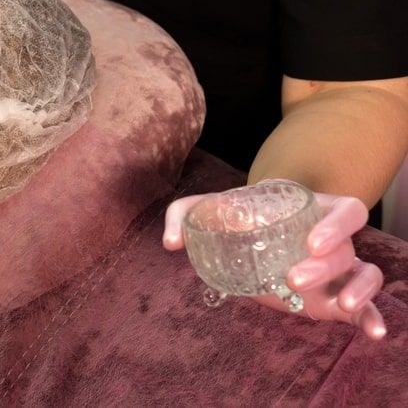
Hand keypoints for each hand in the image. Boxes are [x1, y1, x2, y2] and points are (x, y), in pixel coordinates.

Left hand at [163, 186, 386, 339]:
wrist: (247, 235)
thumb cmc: (234, 217)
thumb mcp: (208, 210)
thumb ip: (183, 216)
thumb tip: (170, 243)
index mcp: (314, 209)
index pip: (347, 210)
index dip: (337, 225)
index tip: (311, 242)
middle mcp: (333, 238)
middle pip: (348, 248)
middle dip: (325, 266)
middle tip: (292, 278)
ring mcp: (339, 268)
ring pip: (365, 274)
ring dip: (359, 291)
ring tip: (342, 306)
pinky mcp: (337, 296)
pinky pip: (369, 305)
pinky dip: (374, 318)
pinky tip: (373, 334)